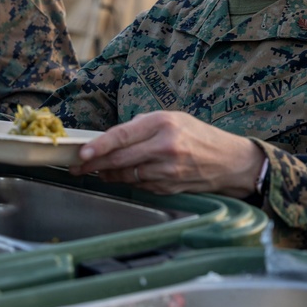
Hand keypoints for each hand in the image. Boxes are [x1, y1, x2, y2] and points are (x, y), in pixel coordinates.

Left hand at [68, 110, 264, 198]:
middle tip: (77, 167)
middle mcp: (165, 147)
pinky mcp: (170, 188)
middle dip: (94, 165)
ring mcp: (168, 170)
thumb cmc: (198, 135)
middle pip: (120, 159)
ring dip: (108, 175)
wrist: (229, 161)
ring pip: (127, 176)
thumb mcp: (172, 118)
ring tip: (97, 171)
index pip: (122, 136)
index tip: (83, 154)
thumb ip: (141, 126)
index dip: (99, 147)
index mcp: (163, 124)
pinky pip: (140, 186)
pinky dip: (128, 182)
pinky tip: (121, 177)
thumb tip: (111, 138)